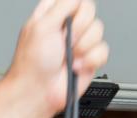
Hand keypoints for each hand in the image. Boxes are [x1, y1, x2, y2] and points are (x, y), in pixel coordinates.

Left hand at [6, 0, 108, 116]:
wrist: (42, 90)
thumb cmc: (34, 62)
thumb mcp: (43, 25)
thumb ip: (61, 6)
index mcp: (53, 12)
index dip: (75, 7)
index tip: (68, 18)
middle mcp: (68, 26)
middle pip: (90, 13)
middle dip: (81, 29)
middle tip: (67, 40)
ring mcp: (81, 42)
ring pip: (98, 32)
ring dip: (84, 48)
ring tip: (70, 56)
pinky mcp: (91, 58)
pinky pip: (103, 51)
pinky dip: (91, 61)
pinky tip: (77, 66)